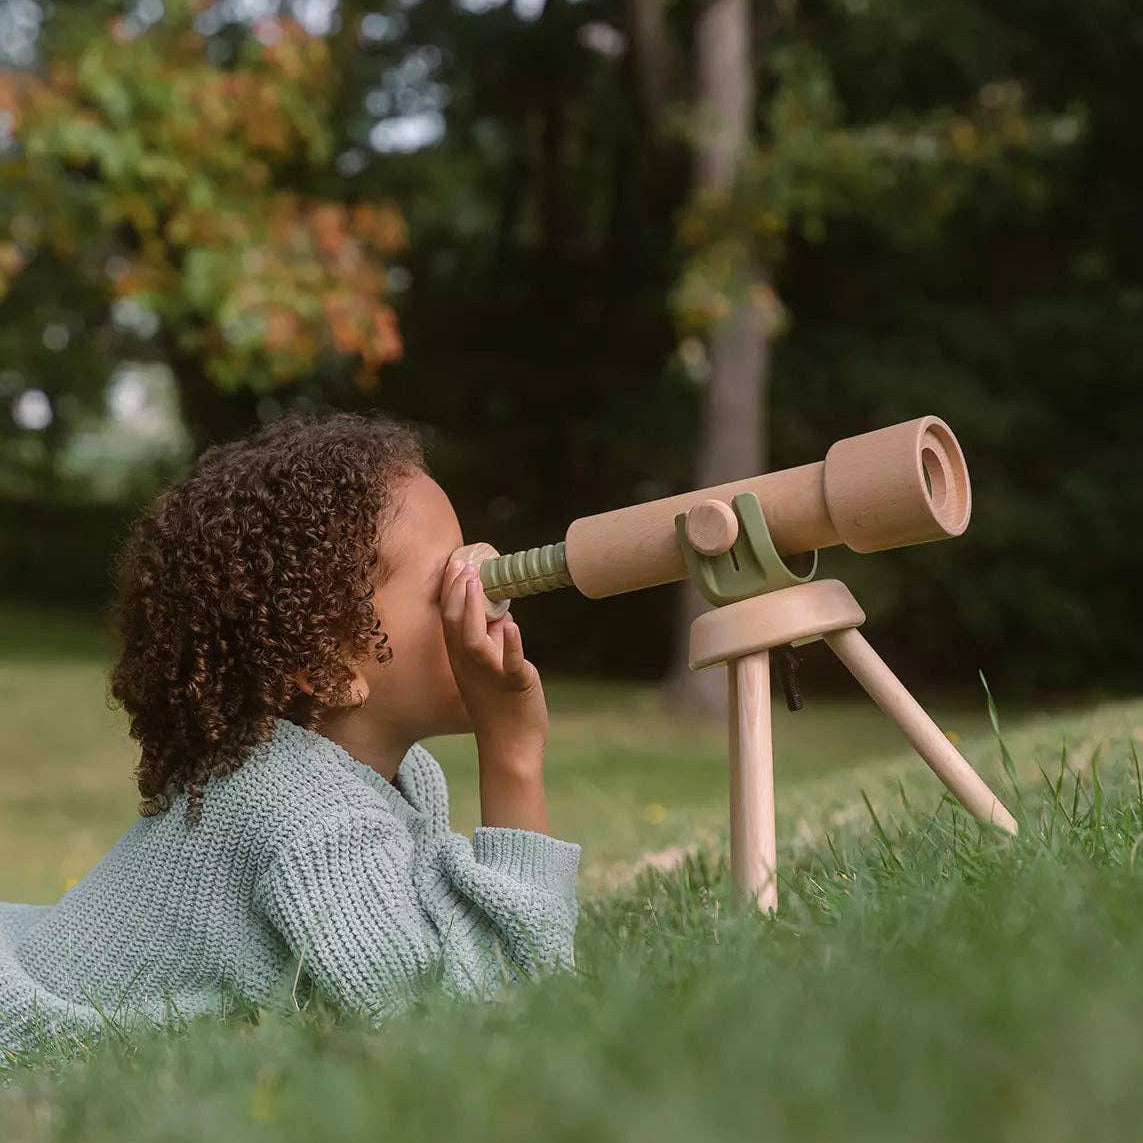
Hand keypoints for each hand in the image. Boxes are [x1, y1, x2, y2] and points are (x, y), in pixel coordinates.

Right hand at [439, 558, 548, 765]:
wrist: (510, 748)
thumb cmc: (500, 707)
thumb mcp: (487, 670)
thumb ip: (491, 642)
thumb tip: (500, 616)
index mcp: (461, 660)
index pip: (449, 619)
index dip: (450, 590)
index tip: (455, 563)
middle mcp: (469, 666)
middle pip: (455, 624)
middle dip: (457, 591)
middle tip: (463, 564)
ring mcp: (490, 676)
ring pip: (474, 640)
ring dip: (474, 610)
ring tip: (477, 583)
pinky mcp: (515, 685)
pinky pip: (510, 664)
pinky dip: (510, 645)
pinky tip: (512, 626)